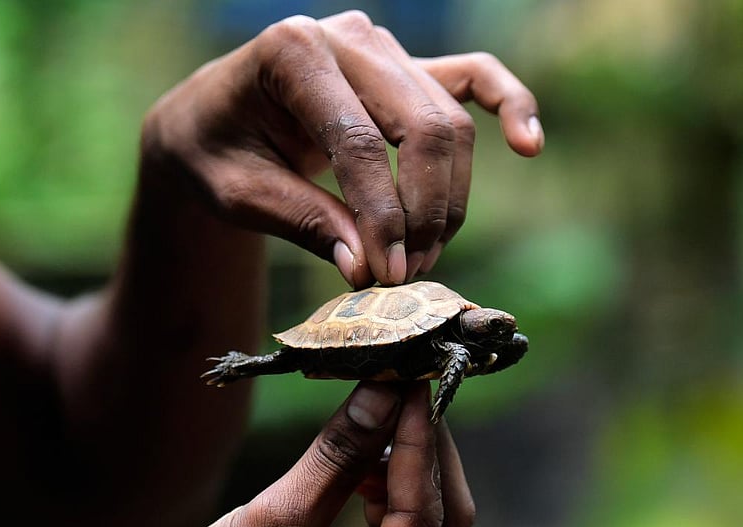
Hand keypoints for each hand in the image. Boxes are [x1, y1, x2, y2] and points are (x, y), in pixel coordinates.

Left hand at [141, 10, 542, 287]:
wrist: (212, 120)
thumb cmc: (215, 153)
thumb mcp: (238, 195)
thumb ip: (304, 223)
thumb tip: (369, 269)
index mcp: (291, 51)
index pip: (358, 140)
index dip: (381, 215)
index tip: (387, 275)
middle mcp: (347, 36)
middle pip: (421, 127)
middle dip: (422, 211)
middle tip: (406, 273)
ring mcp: (384, 47)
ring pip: (449, 123)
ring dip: (449, 197)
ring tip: (423, 256)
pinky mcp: (408, 68)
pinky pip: (475, 77)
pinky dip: (510, 105)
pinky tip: (529, 145)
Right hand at [148, 382, 473, 526]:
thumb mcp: (277, 521)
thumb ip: (335, 460)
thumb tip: (380, 394)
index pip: (426, 514)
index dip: (420, 442)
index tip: (411, 385)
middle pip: (442, 517)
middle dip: (423, 450)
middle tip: (403, 390)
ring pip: (426, 517)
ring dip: (405, 464)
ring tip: (376, 418)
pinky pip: (402, 525)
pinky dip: (387, 485)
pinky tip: (363, 458)